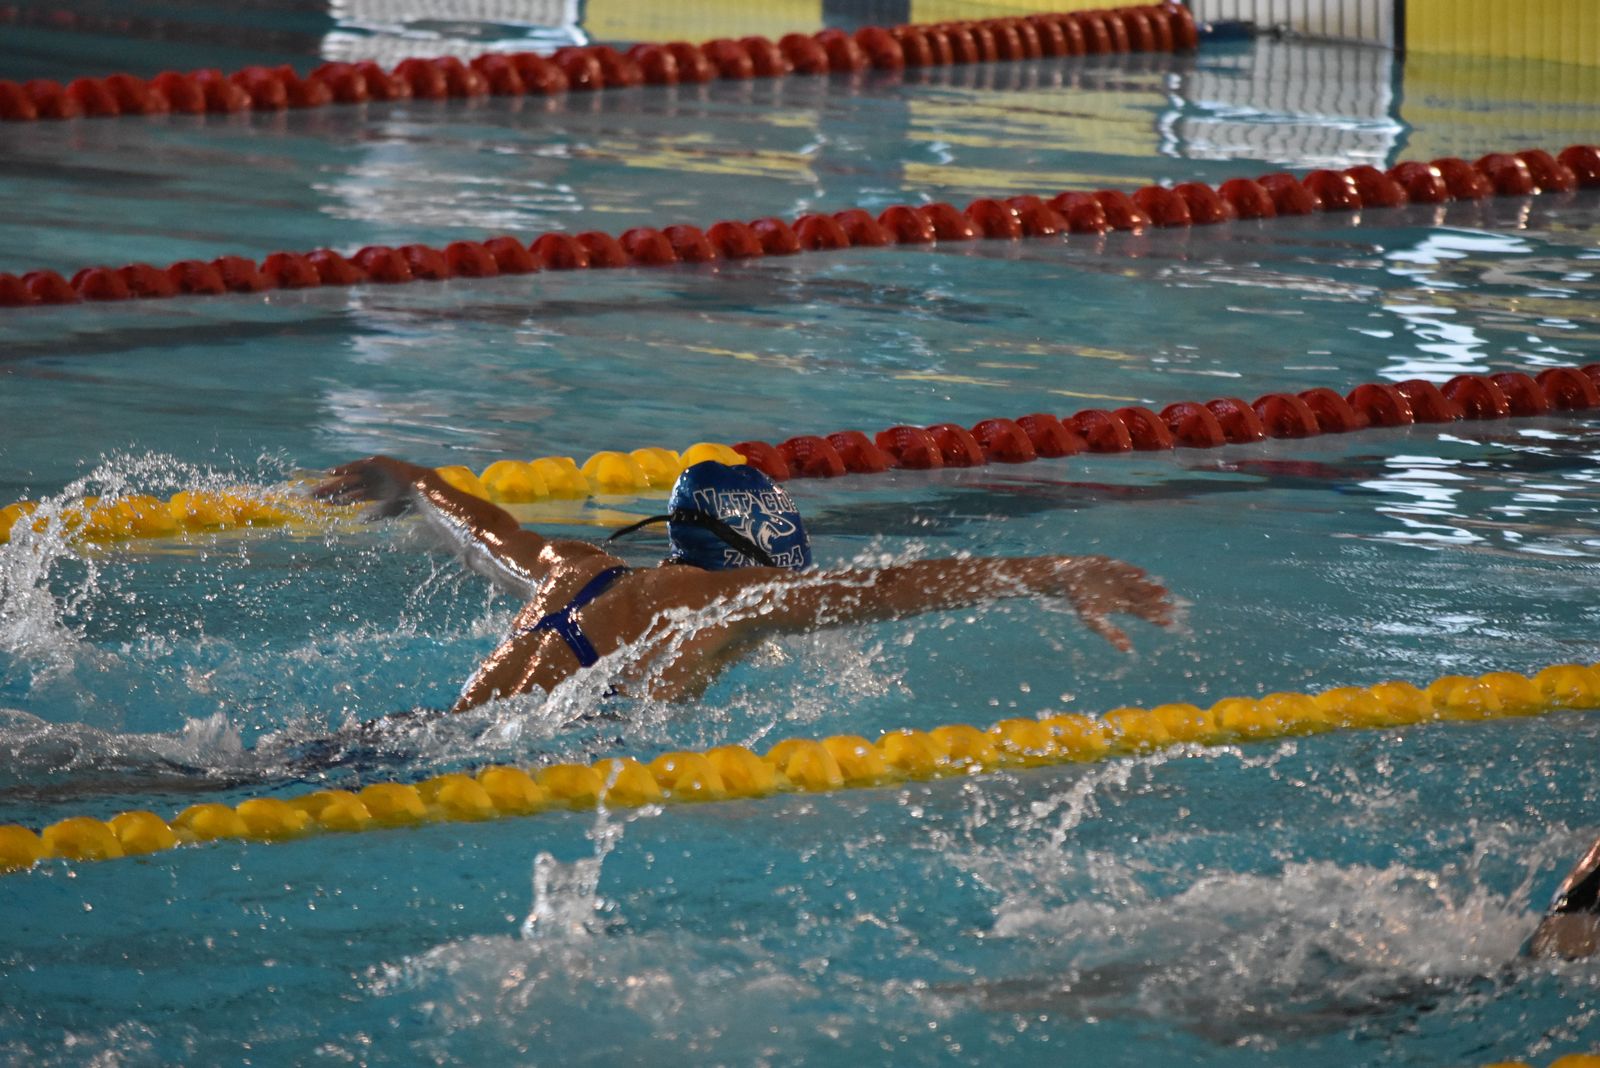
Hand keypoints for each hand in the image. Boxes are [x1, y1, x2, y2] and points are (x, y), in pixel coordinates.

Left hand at [314, 456, 432, 516]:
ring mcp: (374, 471)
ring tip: (317, 488)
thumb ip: (373, 515)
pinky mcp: (377, 462)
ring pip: (348, 477)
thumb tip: (358, 520)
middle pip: (346, 486)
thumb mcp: (388, 511)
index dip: (337, 500)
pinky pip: (357, 465)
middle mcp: (371, 481)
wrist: (422, 490)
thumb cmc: (408, 502)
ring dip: (333, 482)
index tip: (322, 504)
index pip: (351, 495)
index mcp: (374, 492)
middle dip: (329, 491)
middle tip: (311, 496)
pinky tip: (331, 473)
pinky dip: (345, 468)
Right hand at [1058, 555, 1173, 651]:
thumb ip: (1110, 633)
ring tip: (1163, 592)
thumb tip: (1127, 650)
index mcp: (1122, 604)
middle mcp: (1124, 590)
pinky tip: (1143, 575)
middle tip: (1170, 607)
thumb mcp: (1092, 621)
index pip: (1142, 612)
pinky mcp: (1112, 565)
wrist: (1065, 578)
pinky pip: (1124, 569)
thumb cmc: (1079, 601)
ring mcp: (1119, 577)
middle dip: (1157, 603)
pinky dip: (1133, 572)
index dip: (1155, 617)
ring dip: (1150, 587)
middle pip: (1144, 598)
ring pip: (1138, 584)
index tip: (1168, 622)